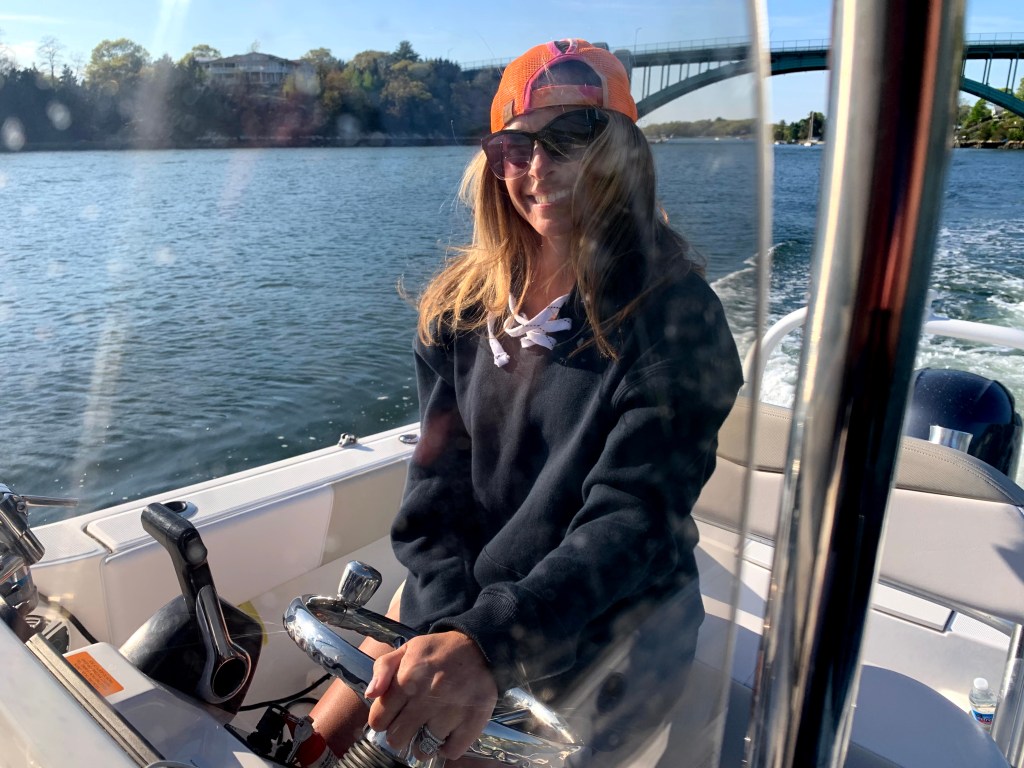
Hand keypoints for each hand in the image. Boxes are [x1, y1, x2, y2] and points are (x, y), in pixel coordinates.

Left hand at [364, 631, 497, 759]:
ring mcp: (451, 711)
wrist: (479, 646)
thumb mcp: (406, 649)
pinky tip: (447, 732)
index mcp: (407, 679)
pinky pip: (451, 752)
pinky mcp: (472, 721)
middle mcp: (428, 697)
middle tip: (411, 722)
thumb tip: (371, 694)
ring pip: (423, 749)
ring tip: (430, 726)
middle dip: (400, 733)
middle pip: (397, 739)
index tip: (392, 715)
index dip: (383, 720)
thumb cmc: (439, 651)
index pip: (379, 720)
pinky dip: (447, 747)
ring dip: (424, 742)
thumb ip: (382, 669)